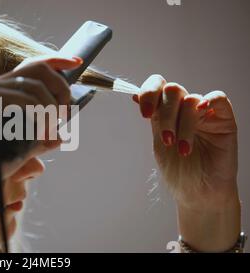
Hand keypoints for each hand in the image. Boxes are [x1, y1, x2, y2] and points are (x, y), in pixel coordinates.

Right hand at [0, 56, 81, 206]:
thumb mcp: (22, 146)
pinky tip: (39, 133)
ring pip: (37, 86)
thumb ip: (40, 138)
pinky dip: (41, 117)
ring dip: (51, 109)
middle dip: (60, 86)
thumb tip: (60, 138)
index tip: (77, 63)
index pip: (33, 66)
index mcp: (2, 92)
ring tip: (50, 131)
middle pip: (39, 67)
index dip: (58, 61)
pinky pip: (27, 100)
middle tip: (65, 112)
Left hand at [133, 74, 240, 250]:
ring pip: (189, 100)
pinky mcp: (224, 120)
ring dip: (182, 125)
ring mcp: (204, 113)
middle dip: (165, 115)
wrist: (198, 194)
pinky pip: (218, 98)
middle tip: (166, 139)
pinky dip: (208, 101)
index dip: (148, 93)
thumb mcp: (159, 143)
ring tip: (182, 148)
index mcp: (166, 113)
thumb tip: (134, 94)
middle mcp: (184, 110)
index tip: (144, 114)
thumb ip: (153, 119)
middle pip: (172, 91)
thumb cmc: (179, 173)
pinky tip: (201, 112)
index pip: (157, 88)